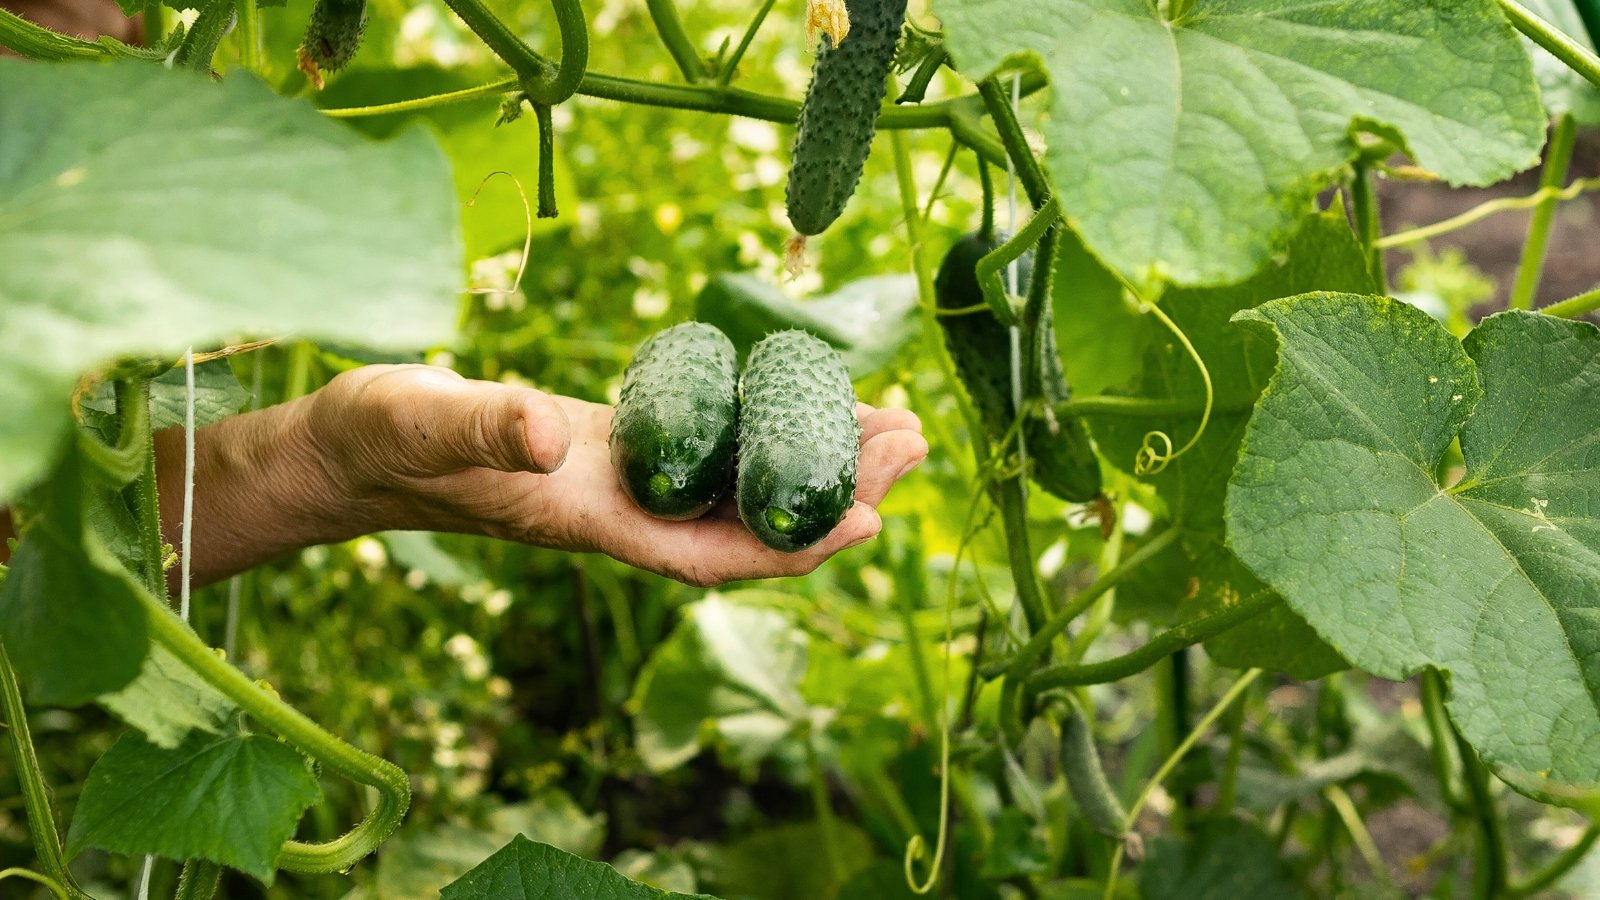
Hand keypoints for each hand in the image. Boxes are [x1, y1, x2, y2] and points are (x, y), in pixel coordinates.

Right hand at [305, 365, 927, 586]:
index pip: (715, 554)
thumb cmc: (382, 440)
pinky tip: (800, 396)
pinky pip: (708, 449)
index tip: (874, 516)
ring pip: (737, 484)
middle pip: (748, 520)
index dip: (797, 544)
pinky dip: (760, 428)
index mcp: (592, 519)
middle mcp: (622, 511)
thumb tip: (551, 436)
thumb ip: (485, 430)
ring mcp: (623, 481)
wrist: (352, 445)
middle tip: (914, 439)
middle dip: (835, 492)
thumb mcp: (426, 424)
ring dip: (812, 458)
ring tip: (889, 419)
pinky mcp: (616, 445)